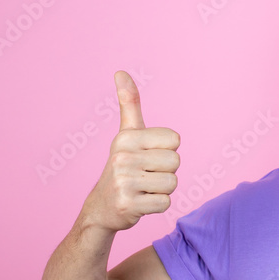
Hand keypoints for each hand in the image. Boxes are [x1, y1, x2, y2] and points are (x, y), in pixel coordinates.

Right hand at [81, 71, 179, 230]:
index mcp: (126, 137)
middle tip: (145, 176)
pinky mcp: (128, 205)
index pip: (175, 139)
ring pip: (172, 183)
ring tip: (143, 188)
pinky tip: (141, 203)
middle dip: (165, 171)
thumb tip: (120, 72)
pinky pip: (165, 203)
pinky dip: (157, 205)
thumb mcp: (127, 134)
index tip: (147, 156)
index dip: (166, 150)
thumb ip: (129, 103)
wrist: (102, 207)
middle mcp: (122, 157)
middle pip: (175, 162)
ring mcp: (123, 182)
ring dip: (162, 189)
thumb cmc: (123, 166)